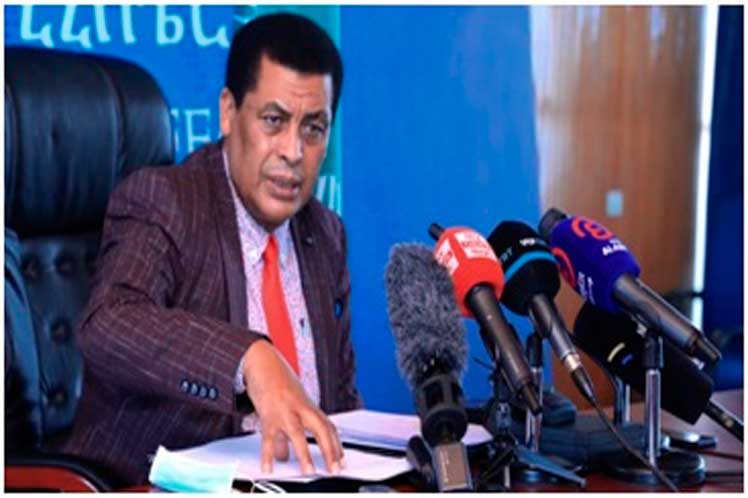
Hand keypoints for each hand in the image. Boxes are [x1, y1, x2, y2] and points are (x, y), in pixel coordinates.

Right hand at [242, 339, 343, 474]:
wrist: (263, 361)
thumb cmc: (278, 383)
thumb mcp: (288, 404)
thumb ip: (289, 429)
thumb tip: (285, 454)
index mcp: (308, 406)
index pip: (328, 426)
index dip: (336, 445)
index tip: (341, 461)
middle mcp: (300, 408)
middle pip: (321, 428)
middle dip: (330, 450)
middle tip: (335, 469)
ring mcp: (285, 410)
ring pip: (297, 433)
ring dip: (304, 454)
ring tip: (309, 471)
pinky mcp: (268, 413)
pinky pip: (268, 437)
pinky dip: (268, 455)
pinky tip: (269, 468)